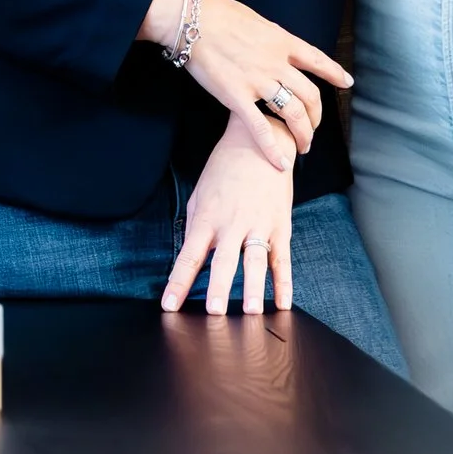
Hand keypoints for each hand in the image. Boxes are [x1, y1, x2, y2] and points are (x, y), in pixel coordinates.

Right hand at [143, 0, 348, 170]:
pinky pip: (260, 128)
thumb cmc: (218, 13)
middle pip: (310, 95)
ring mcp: (258, 81)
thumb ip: (269, 37)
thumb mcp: (255, 20)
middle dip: (316, 116)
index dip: (334, 73)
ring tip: (303, 146)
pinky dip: (273, 148)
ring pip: (293, 114)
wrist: (192, 17)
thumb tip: (274, 44)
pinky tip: (281, 163)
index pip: (317, 60)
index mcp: (282, 42)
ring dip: (303, 134)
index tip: (346, 82)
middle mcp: (276, 64)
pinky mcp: (237, 96)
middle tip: (313, 127)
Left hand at [164, 130, 293, 314]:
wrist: (258, 140)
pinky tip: (283, 303)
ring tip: (251, 312)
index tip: (169, 306)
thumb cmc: (224, 168)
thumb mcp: (200, 193)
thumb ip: (195, 226)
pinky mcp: (281, 225)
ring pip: (256, 262)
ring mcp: (259, 225)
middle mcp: (232, 224)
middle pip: (224, 262)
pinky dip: (284, 283)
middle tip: (213, 313)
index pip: (189, 256)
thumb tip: (190, 256)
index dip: (178, 283)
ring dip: (254, 288)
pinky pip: (282, 258)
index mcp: (207, 217)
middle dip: (218, 288)